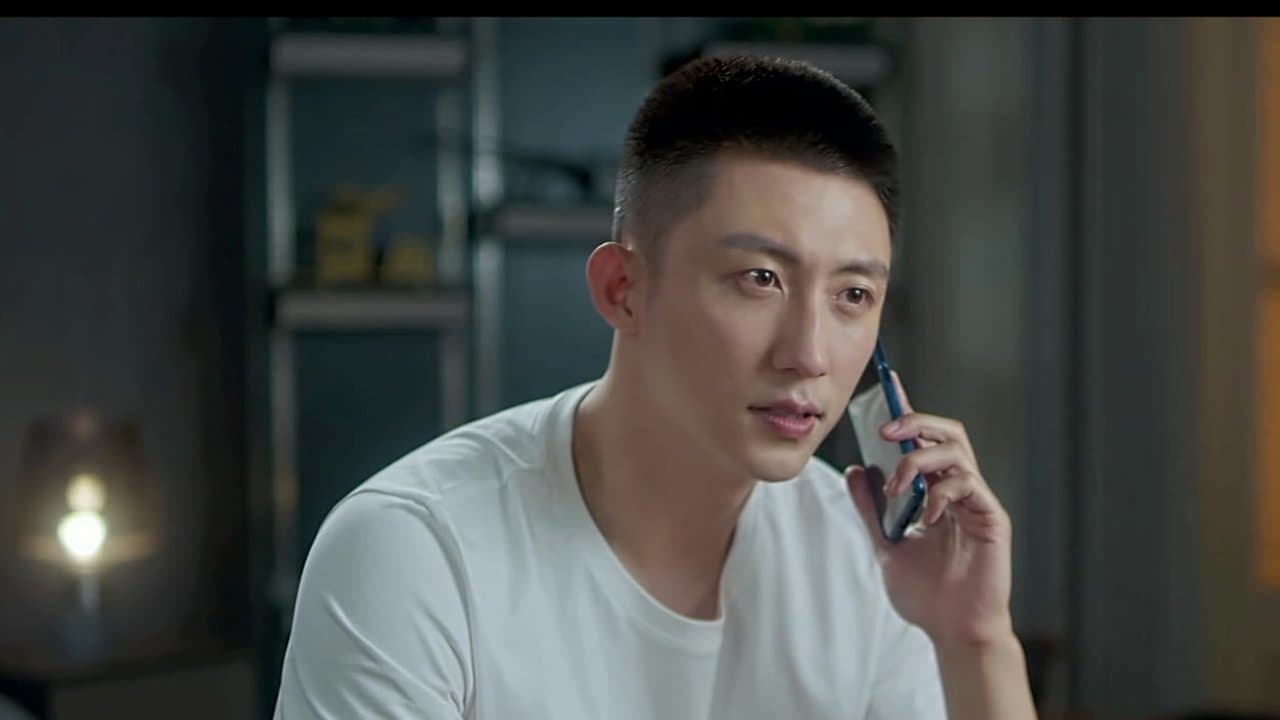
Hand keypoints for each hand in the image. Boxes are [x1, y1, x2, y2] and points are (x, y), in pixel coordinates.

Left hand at [845, 372, 1013, 646]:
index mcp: (934, 490)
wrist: (951, 632)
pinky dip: (941, 493)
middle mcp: (958, 489)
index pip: (923, 440)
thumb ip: (872, 508)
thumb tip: (855, 469)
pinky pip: (969, 485)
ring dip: (920, 461)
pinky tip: (924, 517)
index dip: (908, 409)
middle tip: (884, 432)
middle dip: (915, 422)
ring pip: (957, 452)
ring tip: (898, 488)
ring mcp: (976, 501)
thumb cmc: (926, 594)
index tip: (888, 383)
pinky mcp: (991, 519)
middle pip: (947, 432)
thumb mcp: (885, 545)